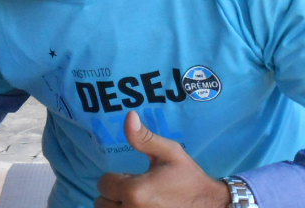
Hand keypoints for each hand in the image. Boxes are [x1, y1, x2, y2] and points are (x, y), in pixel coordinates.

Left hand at [96, 111, 229, 207]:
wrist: (212, 206)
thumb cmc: (189, 179)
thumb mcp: (170, 153)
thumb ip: (144, 137)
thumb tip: (129, 116)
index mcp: (134, 191)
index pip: (104, 183)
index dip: (116, 178)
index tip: (133, 177)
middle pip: (102, 202)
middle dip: (114, 194)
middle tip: (135, 190)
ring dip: (117, 206)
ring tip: (136, 200)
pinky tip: (140, 207)